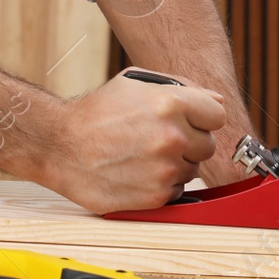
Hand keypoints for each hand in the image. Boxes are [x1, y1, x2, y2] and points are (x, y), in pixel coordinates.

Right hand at [39, 68, 226, 214]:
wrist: (61, 146)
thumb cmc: (97, 112)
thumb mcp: (135, 83)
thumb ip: (181, 88)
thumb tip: (216, 100)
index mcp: (169, 103)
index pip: (217, 114)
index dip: (201, 117)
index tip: (187, 120)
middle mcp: (172, 137)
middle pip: (208, 145)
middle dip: (188, 141)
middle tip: (157, 138)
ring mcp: (165, 169)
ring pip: (193, 169)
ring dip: (175, 164)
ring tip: (142, 154)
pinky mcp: (156, 196)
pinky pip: (178, 190)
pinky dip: (162, 183)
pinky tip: (137, 171)